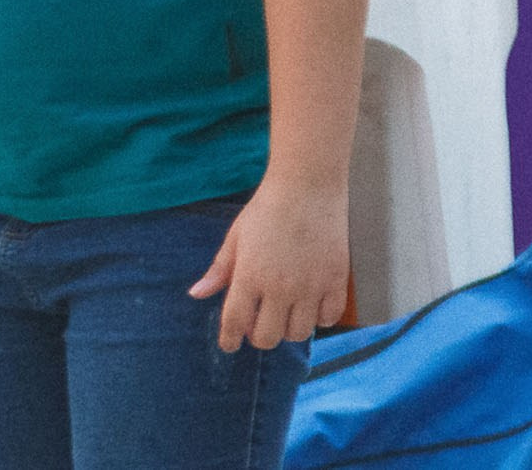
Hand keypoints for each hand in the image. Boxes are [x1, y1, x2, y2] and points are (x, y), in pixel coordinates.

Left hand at [188, 176, 349, 350]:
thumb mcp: (236, 237)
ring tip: (284, 313)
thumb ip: (219, 270)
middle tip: (258, 324)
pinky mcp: (335, 281)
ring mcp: (310, 287)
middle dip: (258, 336)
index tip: (228, 344)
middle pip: (267, 337)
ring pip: (297, 333)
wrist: (307, 187)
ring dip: (287, 329)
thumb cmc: (266, 209)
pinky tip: (310, 306)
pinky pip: (328, 319)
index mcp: (250, 276)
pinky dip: (318, 319)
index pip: (236, 322)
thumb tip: (196, 294)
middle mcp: (279, 288)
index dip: (229, 339)